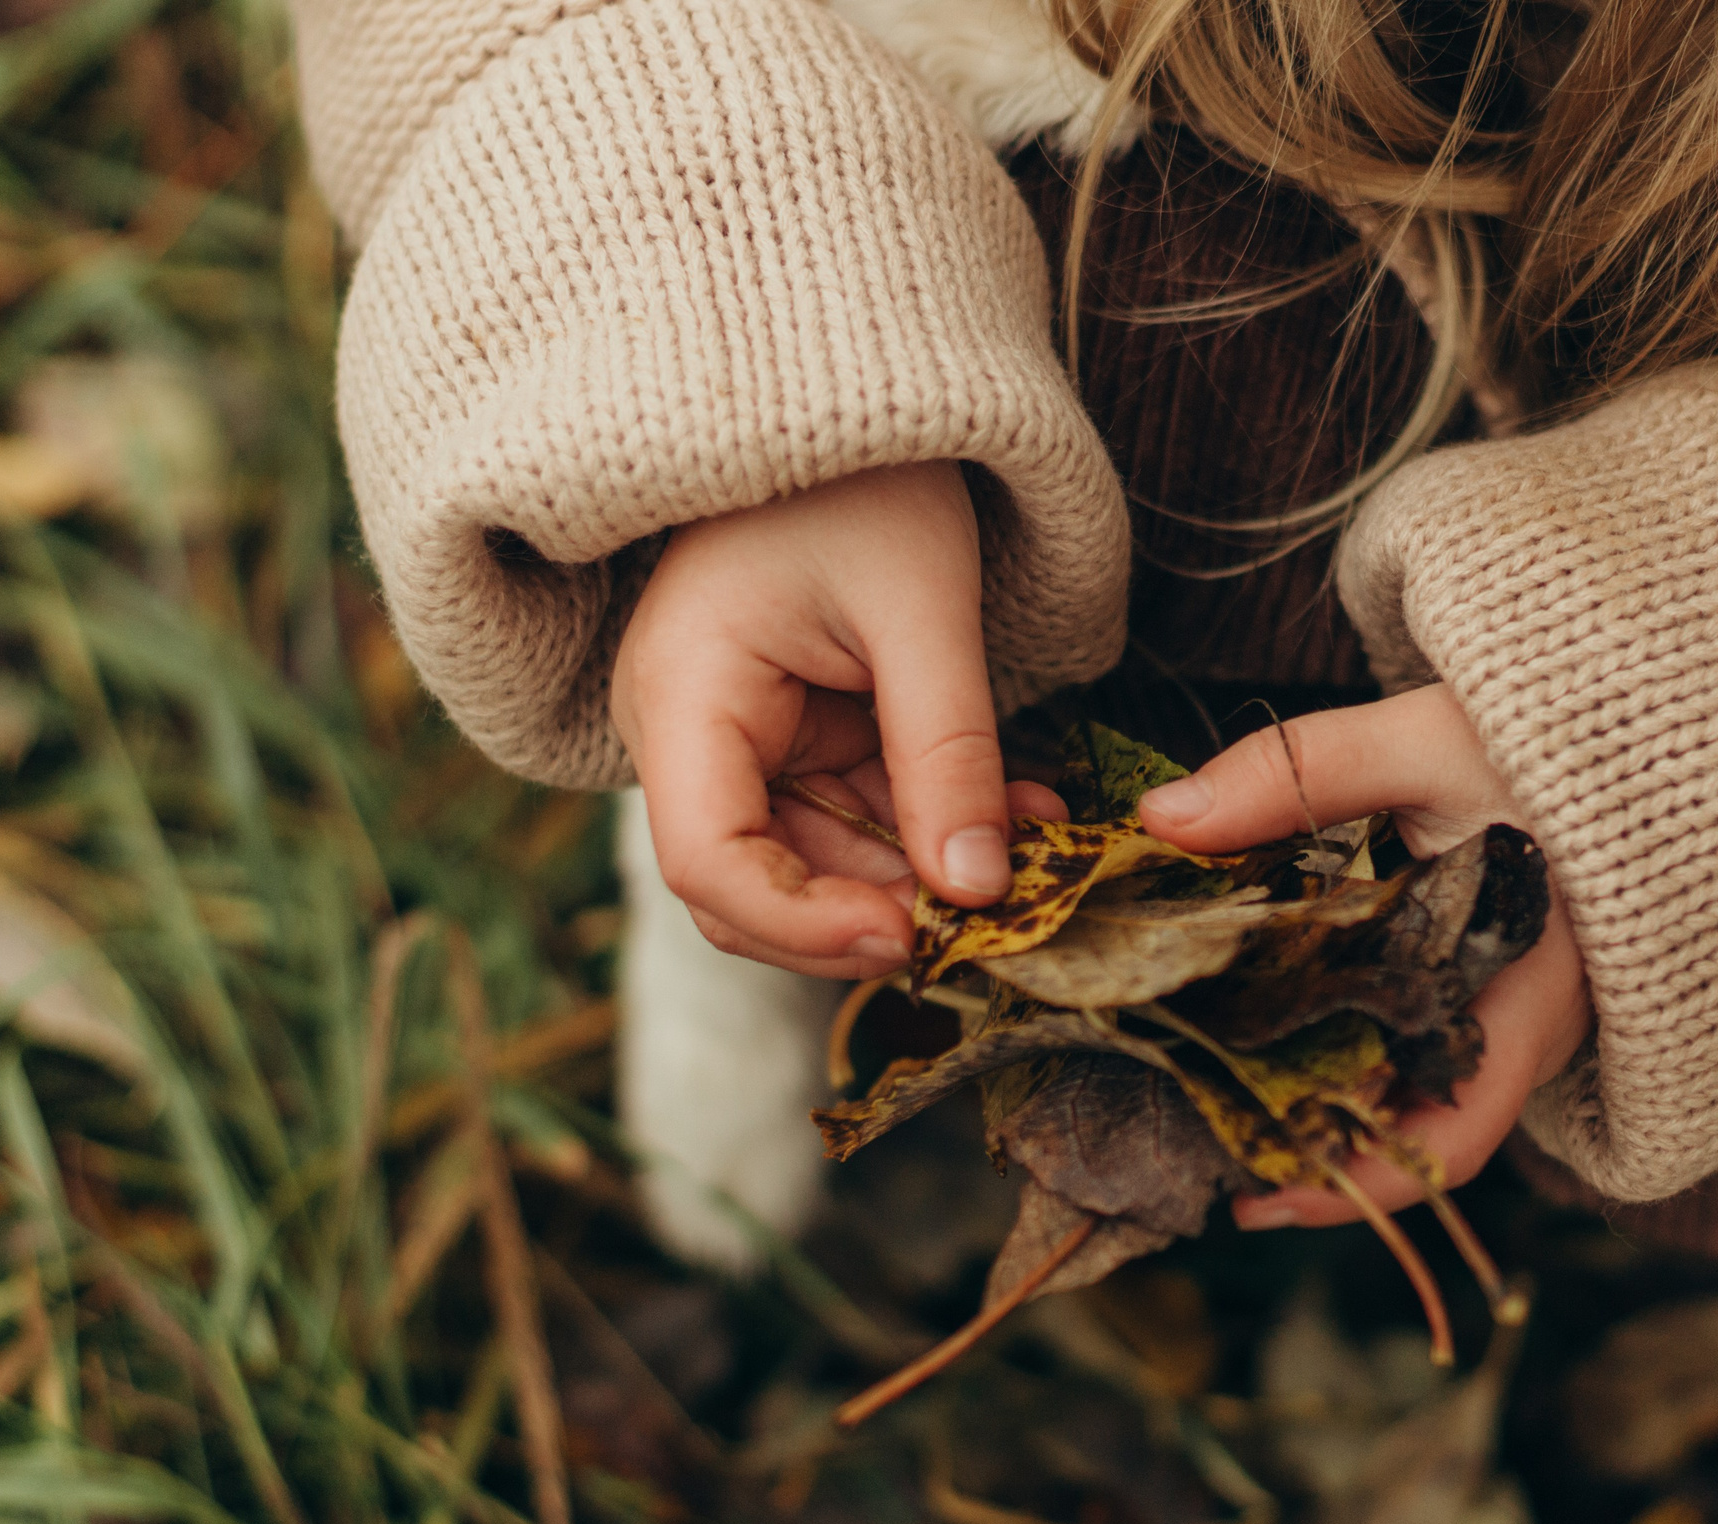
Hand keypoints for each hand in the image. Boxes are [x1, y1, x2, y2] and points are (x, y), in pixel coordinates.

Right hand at [610, 463, 1061, 978]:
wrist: (853, 392)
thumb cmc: (870, 475)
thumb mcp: (923, 611)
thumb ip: (947, 757)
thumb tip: (977, 893)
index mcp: (681, 695)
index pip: (709, 865)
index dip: (806, 925)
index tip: (915, 937)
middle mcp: (685, 732)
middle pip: (758, 883)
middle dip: (874, 912)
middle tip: (992, 919)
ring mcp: (736, 737)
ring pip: (817, 860)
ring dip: (921, 872)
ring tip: (1036, 849)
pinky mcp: (791, 731)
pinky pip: (852, 812)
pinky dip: (930, 825)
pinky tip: (1020, 811)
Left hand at [1138, 686, 1591, 1228]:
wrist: (1648, 725)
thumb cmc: (1555, 737)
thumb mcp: (1425, 742)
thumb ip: (1299, 773)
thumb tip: (1164, 820)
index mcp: (1533, 991)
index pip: (1453, 1136)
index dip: (1358, 1185)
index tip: (1257, 1200)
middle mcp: (1535, 1026)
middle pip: (1422, 1131)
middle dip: (1319, 1152)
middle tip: (1210, 1149)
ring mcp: (1521, 1012)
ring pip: (1422, 1091)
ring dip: (1331, 1101)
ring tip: (1223, 1096)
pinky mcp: (1501, 983)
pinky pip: (1428, 1043)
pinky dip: (1356, 1050)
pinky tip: (1279, 1028)